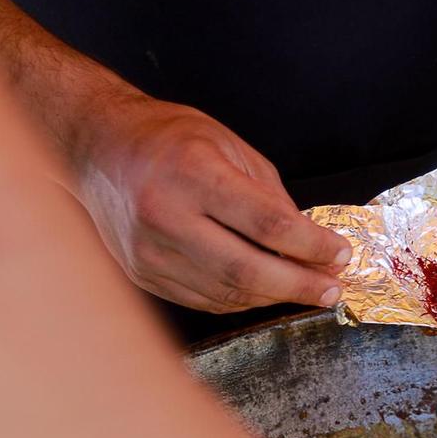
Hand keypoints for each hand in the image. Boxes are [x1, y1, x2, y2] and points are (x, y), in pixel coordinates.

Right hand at [69, 89, 350, 312]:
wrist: (95, 147)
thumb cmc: (166, 138)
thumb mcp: (228, 145)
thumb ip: (271, 196)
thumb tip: (309, 243)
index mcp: (193, 173)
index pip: (268, 225)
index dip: (312, 247)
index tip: (341, 254)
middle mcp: (166, 216)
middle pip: (247, 271)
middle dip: (299, 285)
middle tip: (332, 289)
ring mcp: (149, 252)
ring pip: (226, 293)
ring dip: (274, 296)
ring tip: (306, 290)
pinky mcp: (142, 274)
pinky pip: (203, 299)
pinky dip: (241, 299)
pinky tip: (265, 290)